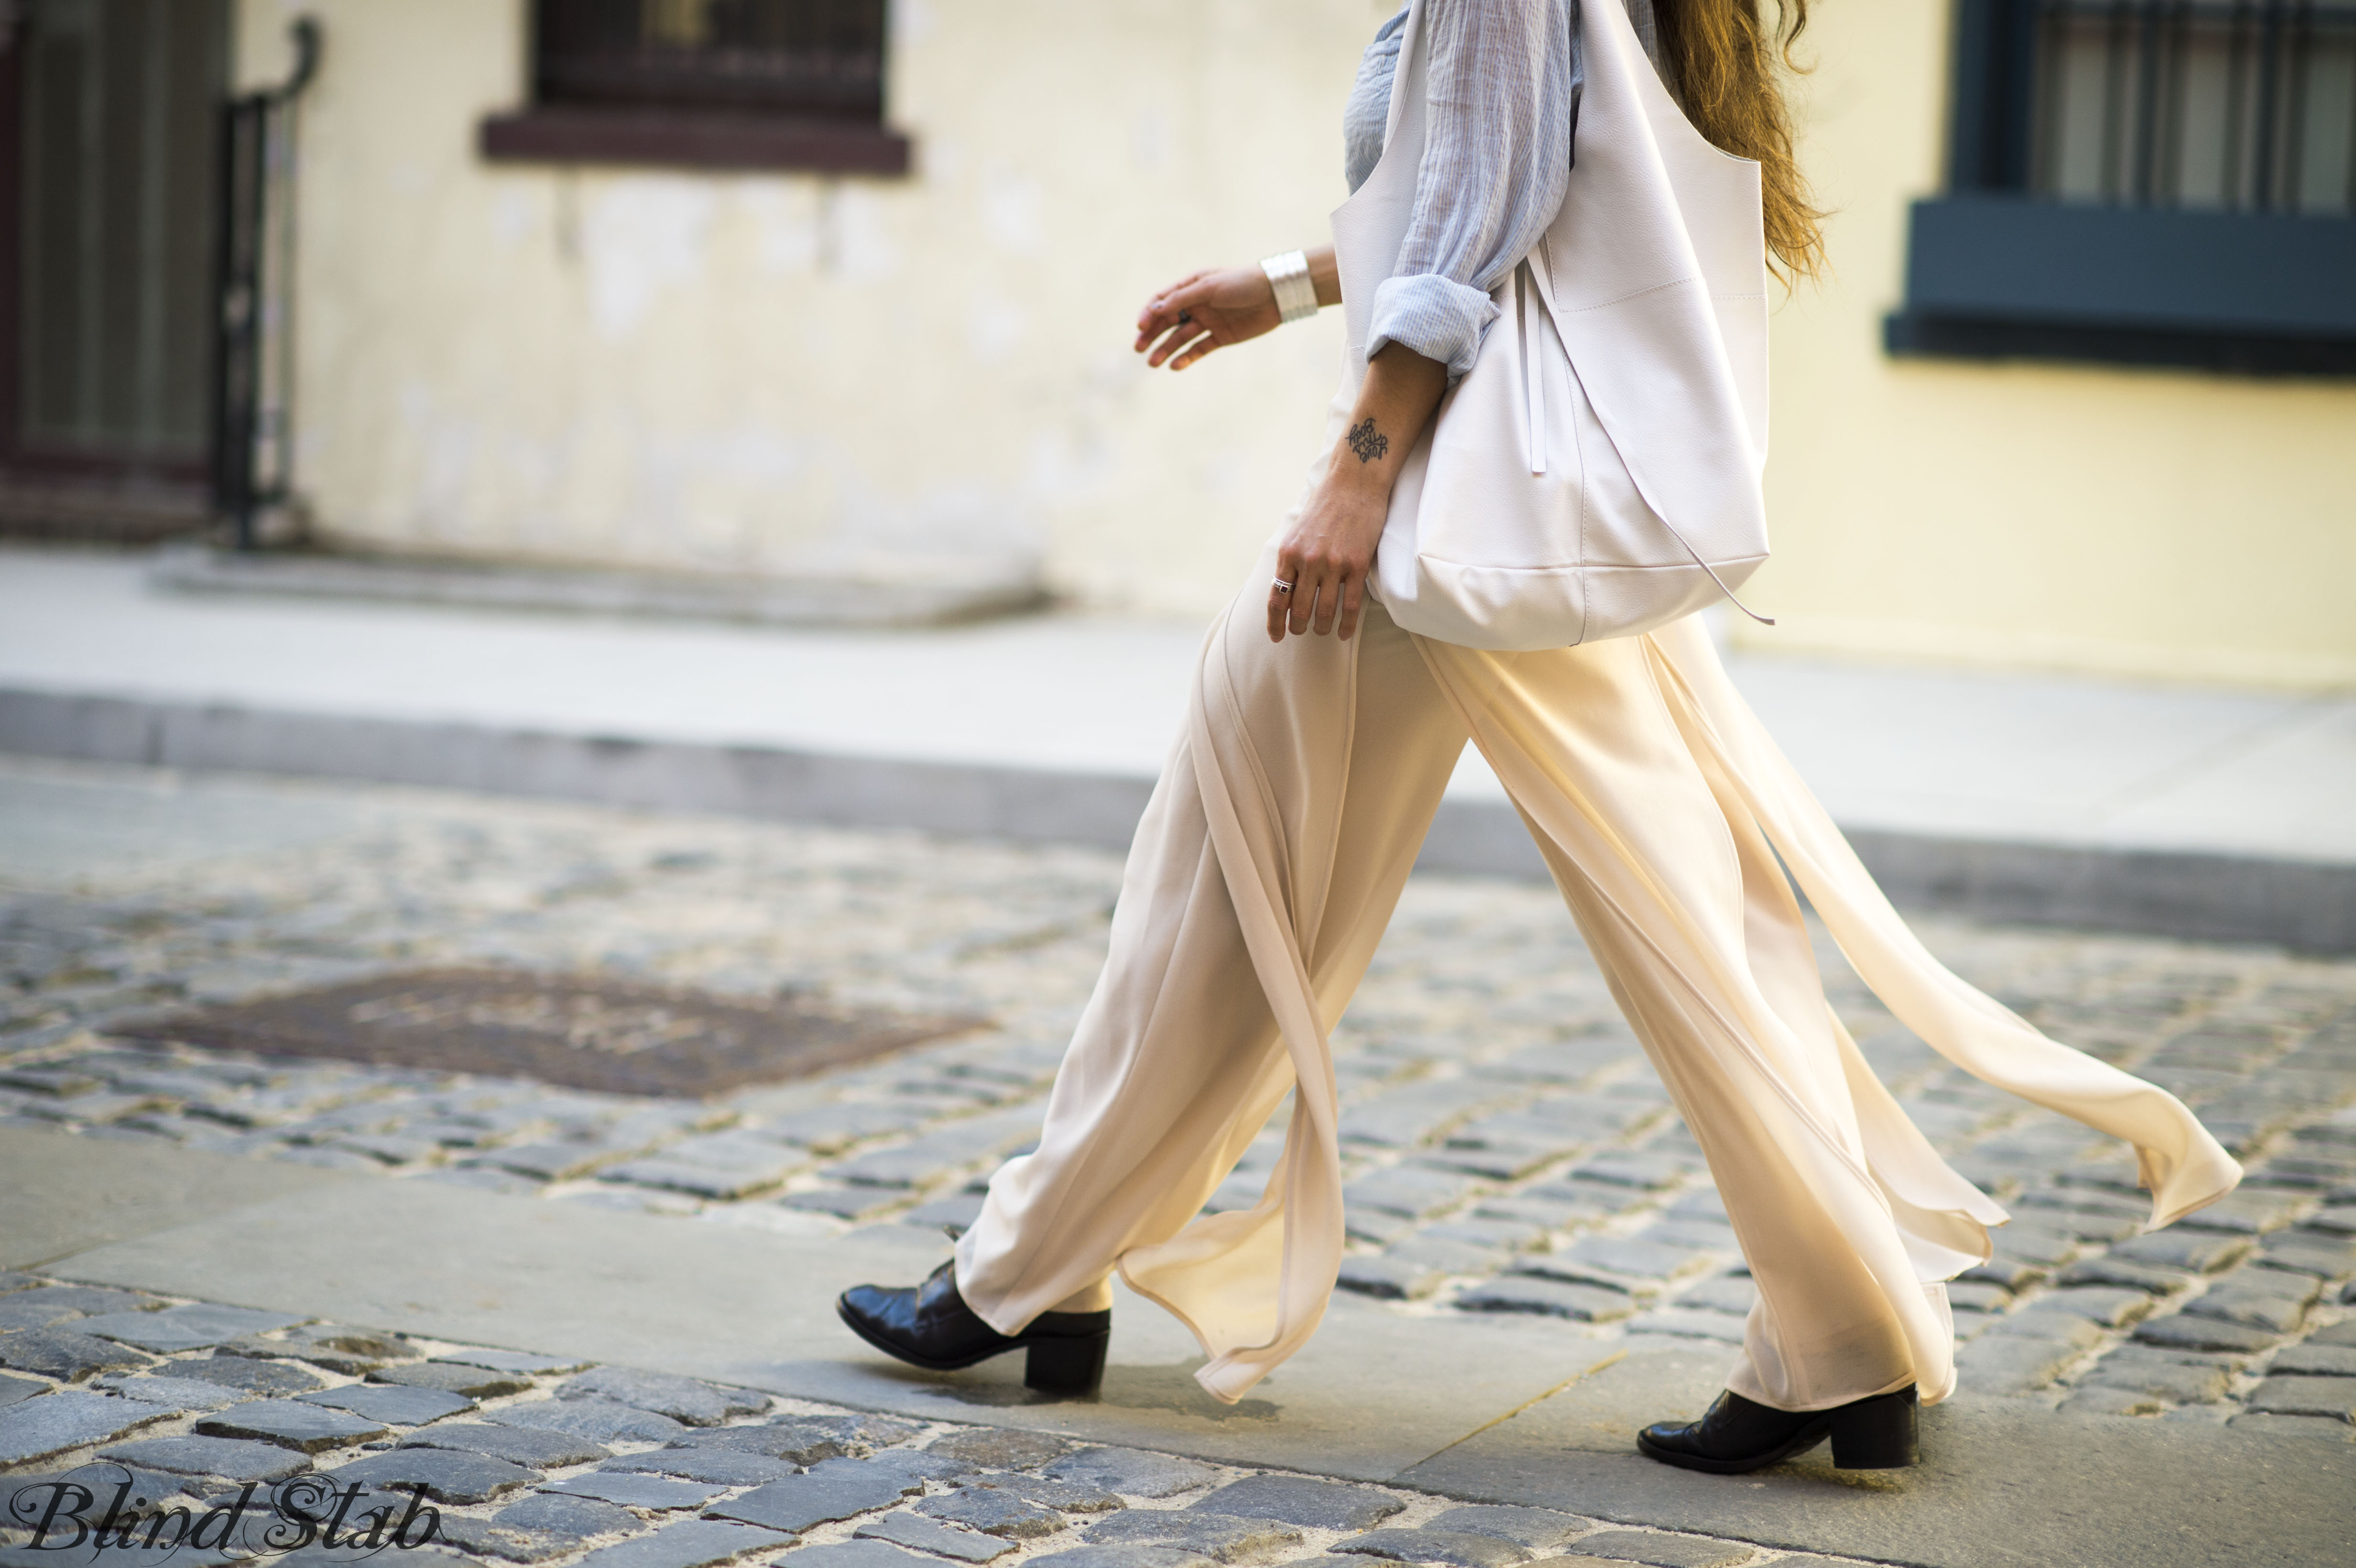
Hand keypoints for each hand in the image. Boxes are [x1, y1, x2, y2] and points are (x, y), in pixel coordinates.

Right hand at [1134, 266, 1277, 370]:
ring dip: (1165, 350)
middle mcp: (1197, 304)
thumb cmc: (1242, 284)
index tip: (1141, 327)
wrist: (1275, 296)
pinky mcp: (1220, 337)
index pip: (1163, 301)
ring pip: (1180, 338)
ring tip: (1153, 363)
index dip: (1149, 313)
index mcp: (1192, 286)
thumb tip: (1155, 308)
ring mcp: (1208, 321)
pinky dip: (1186, 358)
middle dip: (1151, 335)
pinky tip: (1174, 366)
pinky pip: (1199, 349)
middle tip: (1138, 349)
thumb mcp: (1210, 287)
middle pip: (1167, 321)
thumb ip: (1182, 298)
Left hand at [1269, 461, 1388, 642]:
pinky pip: (1350, 605)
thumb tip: (1285, 590)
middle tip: (1301, 632)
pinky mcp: (1357, 565)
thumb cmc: (1325, 506)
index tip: (1276, 636)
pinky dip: (1347, 624)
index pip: (1277, 598)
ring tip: (1322, 631)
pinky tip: (1344, 632)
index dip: (1275, 622)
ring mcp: (1333, 565)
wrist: (1354, 484)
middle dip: (1298, 627)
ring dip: (1321, 627)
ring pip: (1324, 611)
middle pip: (1299, 610)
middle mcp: (1307, 561)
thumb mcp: (1297, 532)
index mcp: (1288, 553)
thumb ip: (1291, 560)